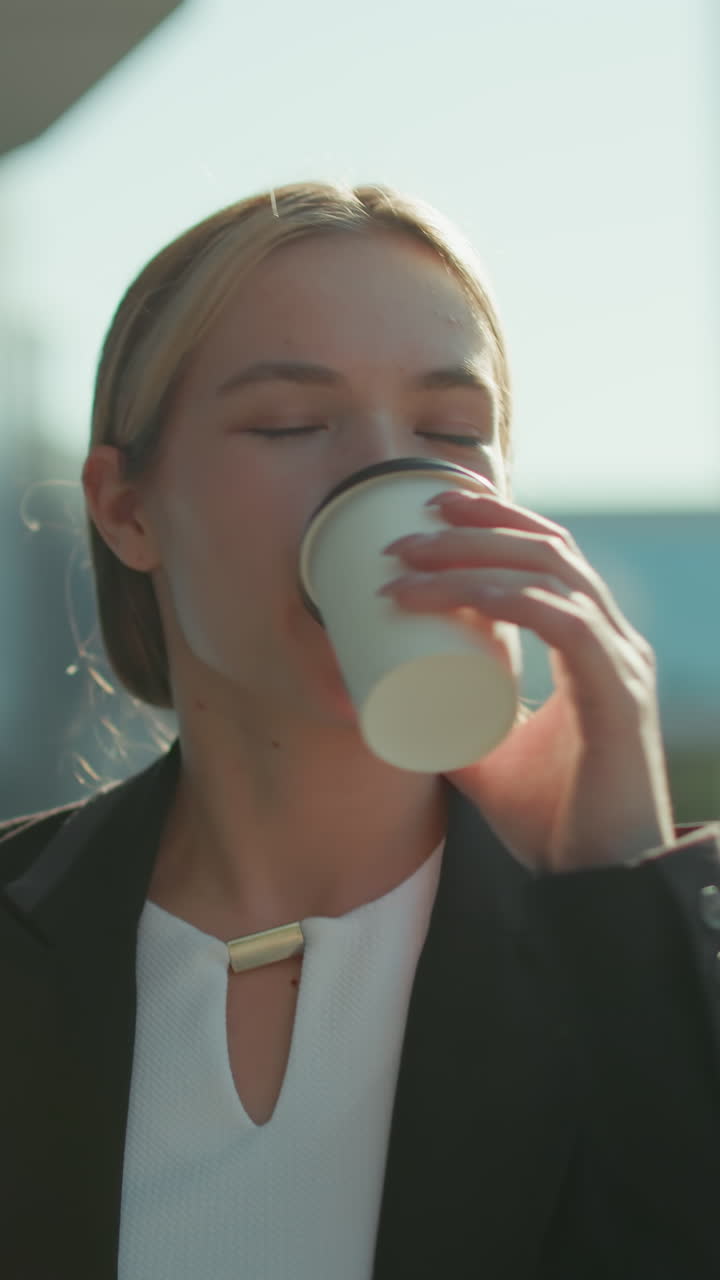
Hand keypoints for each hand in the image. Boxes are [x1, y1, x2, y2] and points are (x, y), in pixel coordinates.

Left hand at [380, 489, 674, 872]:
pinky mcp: (618, 694)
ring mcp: (620, 664)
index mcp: (594, 648)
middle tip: (411, 526)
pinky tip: (466, 594)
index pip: (551, 558)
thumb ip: (455, 726)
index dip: (498, 522)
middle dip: (478, 525)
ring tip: (412, 559)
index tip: (434, 511)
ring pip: (551, 574)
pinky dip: (511, 598)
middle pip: (549, 549)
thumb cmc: (554, 824)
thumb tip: (395, 704)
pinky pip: (564, 623)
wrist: (600, 884)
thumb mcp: (488, 760)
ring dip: (476, 556)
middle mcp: (614, 643)